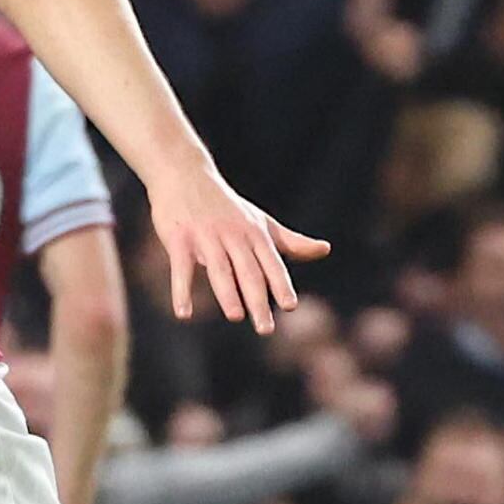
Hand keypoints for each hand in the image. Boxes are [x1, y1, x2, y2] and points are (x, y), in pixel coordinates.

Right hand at [154, 173, 325, 329]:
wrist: (184, 175)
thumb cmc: (225, 205)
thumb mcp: (260, 222)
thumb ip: (290, 242)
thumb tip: (325, 250)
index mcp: (255, 233)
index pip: (271, 263)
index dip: (280, 284)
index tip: (290, 306)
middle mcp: (233, 235)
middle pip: (248, 272)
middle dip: (258, 300)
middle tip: (265, 328)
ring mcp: (205, 237)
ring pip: (219, 269)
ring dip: (227, 294)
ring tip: (236, 316)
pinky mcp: (178, 239)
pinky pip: (180, 269)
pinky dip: (182, 291)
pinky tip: (184, 313)